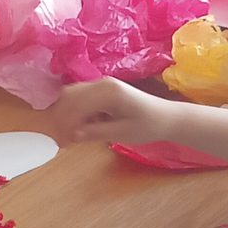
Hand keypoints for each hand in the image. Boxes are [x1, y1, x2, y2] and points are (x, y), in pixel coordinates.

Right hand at [42, 78, 173, 148]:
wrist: (166, 117)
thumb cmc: (148, 126)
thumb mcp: (122, 133)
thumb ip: (96, 132)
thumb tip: (73, 135)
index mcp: (109, 92)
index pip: (77, 105)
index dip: (66, 124)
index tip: (62, 143)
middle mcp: (102, 83)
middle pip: (69, 96)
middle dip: (61, 118)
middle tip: (62, 142)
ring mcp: (101, 84)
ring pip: (71, 95)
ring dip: (66, 114)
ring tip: (68, 137)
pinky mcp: (101, 90)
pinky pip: (80, 97)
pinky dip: (74, 112)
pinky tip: (79, 128)